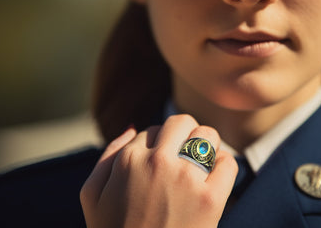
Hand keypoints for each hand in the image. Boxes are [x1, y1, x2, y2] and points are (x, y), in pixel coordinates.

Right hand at [80, 114, 237, 227]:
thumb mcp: (92, 196)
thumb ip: (108, 156)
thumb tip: (134, 127)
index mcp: (129, 159)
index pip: (153, 130)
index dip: (156, 146)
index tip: (159, 165)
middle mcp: (158, 162)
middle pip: (182, 122)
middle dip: (184, 135)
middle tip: (184, 157)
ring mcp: (186, 179)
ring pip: (208, 136)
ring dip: (206, 146)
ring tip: (201, 166)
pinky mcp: (211, 199)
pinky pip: (228, 163)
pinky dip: (224, 167)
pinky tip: (214, 180)